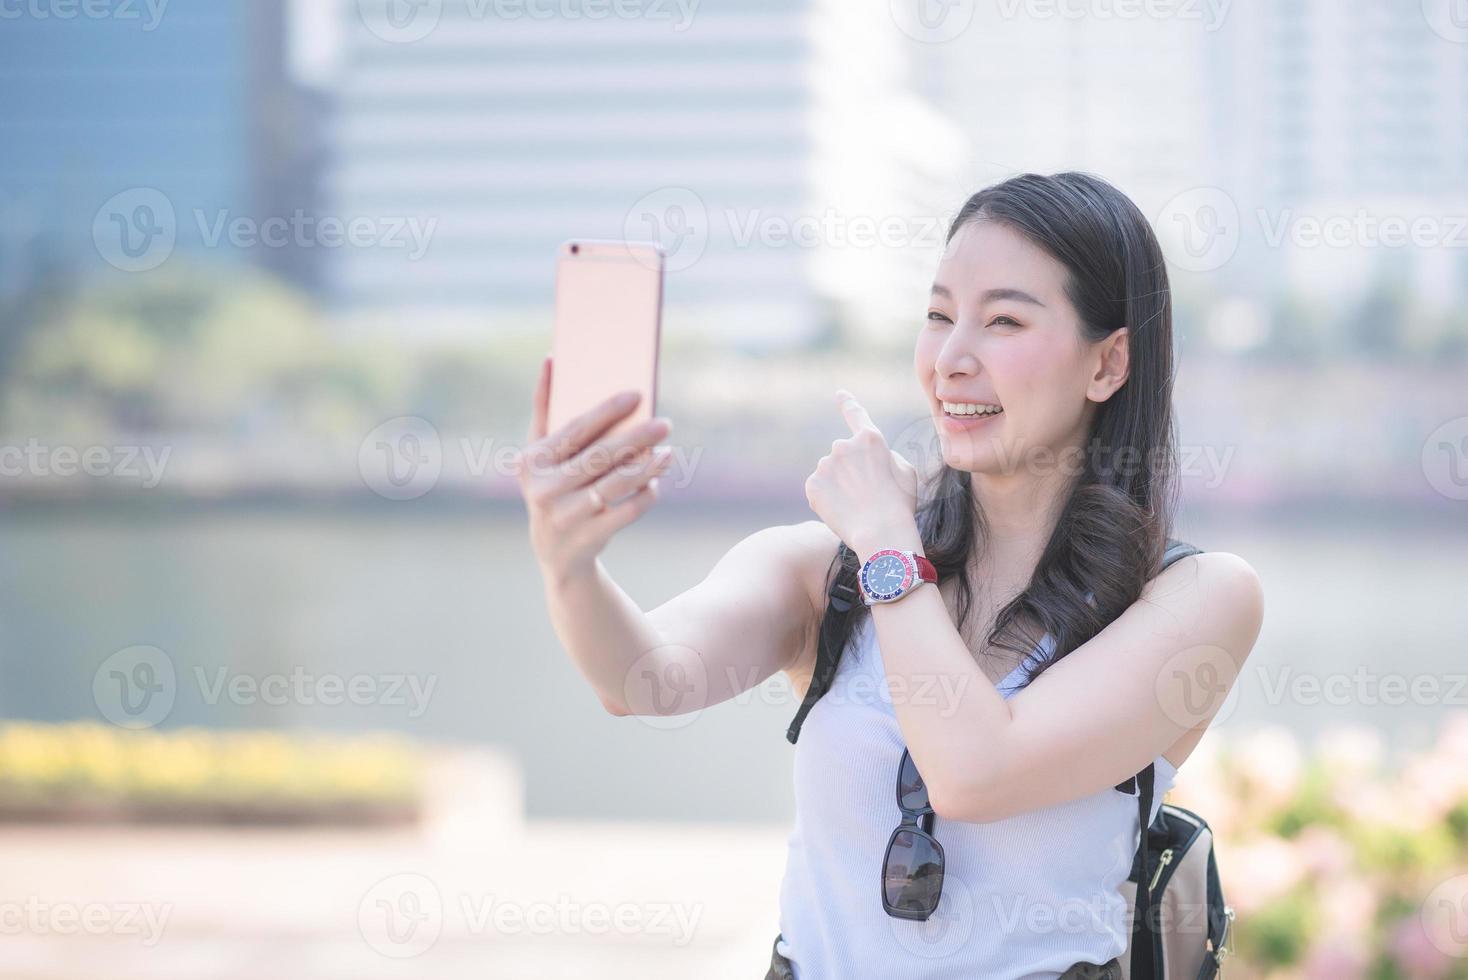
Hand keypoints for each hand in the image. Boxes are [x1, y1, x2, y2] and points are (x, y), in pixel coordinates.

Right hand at [512, 355, 674, 585]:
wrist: (555, 551)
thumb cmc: (551, 485)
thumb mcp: (539, 453)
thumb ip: (544, 408)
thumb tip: (552, 359)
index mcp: (532, 461)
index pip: (575, 429)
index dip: (607, 410)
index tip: (637, 394)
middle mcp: (544, 489)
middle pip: (600, 456)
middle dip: (637, 438)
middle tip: (665, 422)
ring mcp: (566, 516)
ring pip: (616, 485)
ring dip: (648, 467)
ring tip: (667, 453)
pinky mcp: (588, 538)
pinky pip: (627, 511)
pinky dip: (645, 495)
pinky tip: (655, 482)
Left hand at [804, 388, 920, 555]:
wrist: (881, 532)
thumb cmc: (899, 504)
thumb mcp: (906, 472)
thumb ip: (886, 457)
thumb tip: (870, 458)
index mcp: (870, 439)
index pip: (856, 414)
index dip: (847, 403)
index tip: (839, 394)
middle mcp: (843, 446)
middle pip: (844, 456)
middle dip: (851, 470)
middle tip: (867, 494)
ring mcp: (825, 464)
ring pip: (831, 473)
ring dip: (840, 485)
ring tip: (856, 506)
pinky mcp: (812, 484)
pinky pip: (819, 489)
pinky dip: (828, 499)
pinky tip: (842, 511)